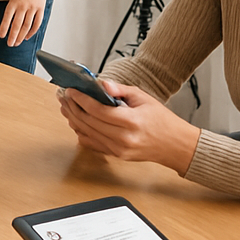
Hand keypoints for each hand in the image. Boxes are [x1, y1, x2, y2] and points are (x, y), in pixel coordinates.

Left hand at [0, 0, 48, 45]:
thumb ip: (12, 9)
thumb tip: (9, 24)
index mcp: (13, 2)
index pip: (7, 18)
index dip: (4, 28)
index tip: (1, 36)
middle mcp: (23, 6)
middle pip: (17, 25)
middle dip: (13, 36)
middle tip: (10, 43)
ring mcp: (32, 8)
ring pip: (26, 26)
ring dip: (21, 36)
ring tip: (17, 42)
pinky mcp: (40, 9)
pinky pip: (37, 23)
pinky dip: (32, 32)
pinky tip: (27, 36)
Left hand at [57, 80, 199, 173]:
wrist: (175, 145)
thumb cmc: (162, 120)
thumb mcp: (143, 97)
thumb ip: (120, 90)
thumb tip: (100, 83)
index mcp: (131, 122)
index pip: (98, 111)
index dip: (81, 99)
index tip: (71, 90)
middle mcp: (123, 139)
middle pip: (88, 122)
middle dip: (73, 107)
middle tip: (64, 96)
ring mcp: (118, 150)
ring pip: (87, 133)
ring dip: (73, 119)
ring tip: (66, 106)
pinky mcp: (116, 155)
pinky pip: (92, 144)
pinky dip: (81, 132)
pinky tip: (76, 121)